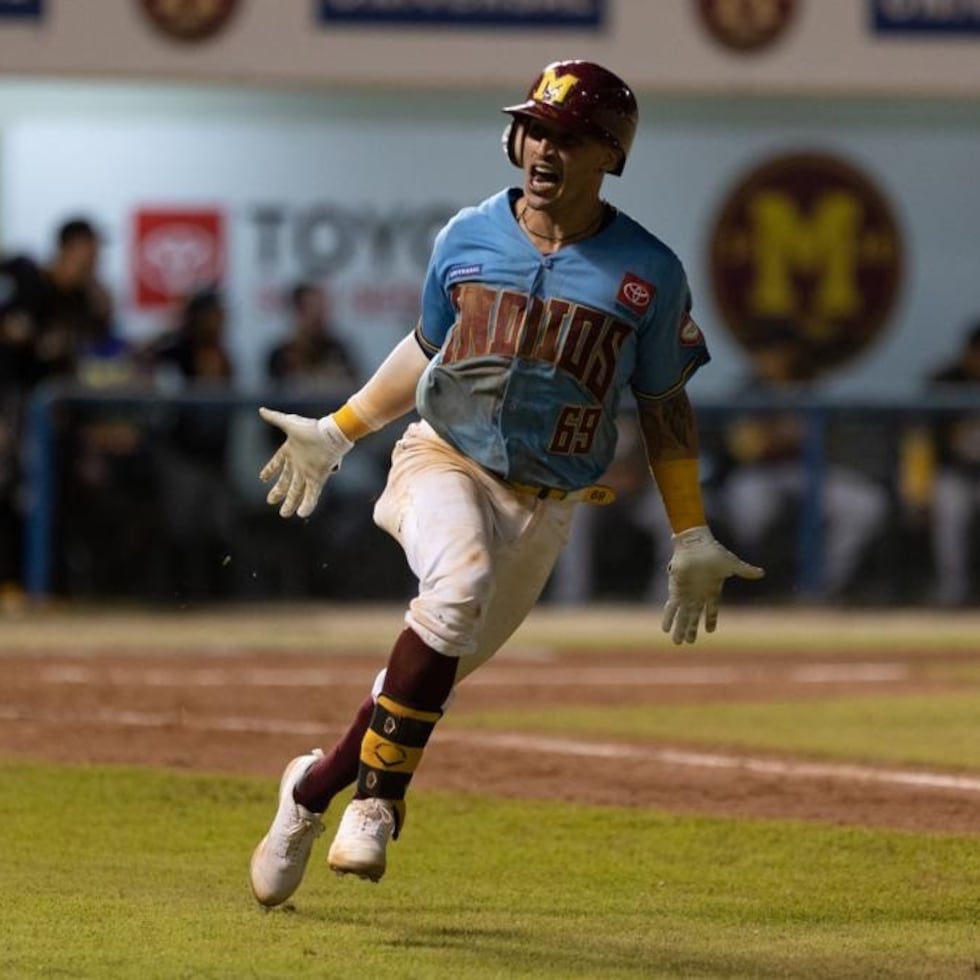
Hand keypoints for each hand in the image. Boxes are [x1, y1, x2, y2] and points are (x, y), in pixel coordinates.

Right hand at [258, 407, 353, 518]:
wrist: (332, 433)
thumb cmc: (312, 427)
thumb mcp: (289, 423)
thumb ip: (275, 418)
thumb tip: (261, 410)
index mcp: (290, 451)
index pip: (277, 463)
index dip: (270, 470)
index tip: (262, 478)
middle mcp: (299, 464)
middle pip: (286, 481)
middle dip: (279, 492)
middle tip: (270, 501)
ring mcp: (308, 472)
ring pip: (297, 490)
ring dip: (291, 502)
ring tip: (284, 514)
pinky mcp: (318, 477)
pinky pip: (312, 493)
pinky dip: (308, 504)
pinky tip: (302, 514)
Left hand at [662, 526, 763, 644]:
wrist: (695, 545)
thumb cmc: (713, 552)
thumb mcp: (732, 564)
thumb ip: (745, 570)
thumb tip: (762, 573)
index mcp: (712, 591)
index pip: (711, 610)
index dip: (710, 620)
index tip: (709, 631)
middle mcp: (698, 595)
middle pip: (694, 617)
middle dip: (691, 630)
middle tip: (688, 643)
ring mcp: (687, 594)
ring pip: (683, 616)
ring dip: (680, 628)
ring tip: (677, 642)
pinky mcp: (676, 591)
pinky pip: (672, 608)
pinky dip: (669, 618)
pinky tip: (665, 629)